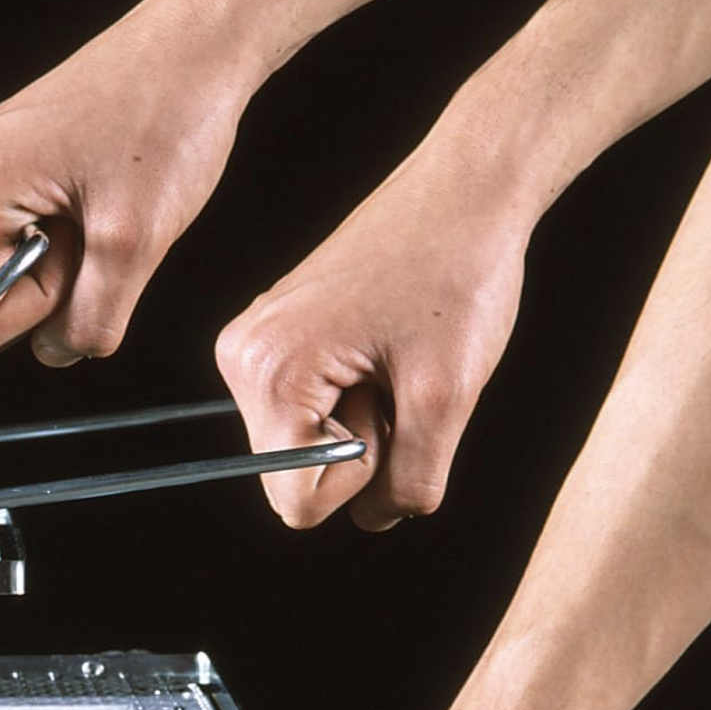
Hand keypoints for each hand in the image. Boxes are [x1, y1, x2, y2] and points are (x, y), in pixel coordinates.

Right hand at [0, 0, 254, 364]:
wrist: (193, 48)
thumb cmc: (168, 124)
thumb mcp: (135, 245)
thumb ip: (88, 321)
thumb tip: (56, 354)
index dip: (43, 309)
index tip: (88, 251)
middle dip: (54, 281)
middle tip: (103, 219)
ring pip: (7, 273)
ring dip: (64, 259)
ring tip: (103, 201)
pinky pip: (20, 241)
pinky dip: (65, 234)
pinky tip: (95, 192)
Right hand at [216, 139, 531, 528]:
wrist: (466, 191)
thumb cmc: (458, 277)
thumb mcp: (447, 399)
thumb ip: (410, 481)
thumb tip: (376, 518)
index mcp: (269, 373)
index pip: (294, 502)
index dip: (357, 480)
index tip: (391, 412)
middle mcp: (244, 358)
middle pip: (296, 473)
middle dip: (360, 445)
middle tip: (399, 375)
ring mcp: (256, 343)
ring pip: (307, 442)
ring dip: (363, 419)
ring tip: (395, 355)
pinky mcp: (278, 332)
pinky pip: (312, 407)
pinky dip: (358, 393)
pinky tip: (387, 345)